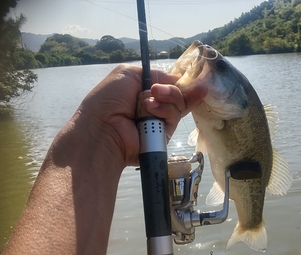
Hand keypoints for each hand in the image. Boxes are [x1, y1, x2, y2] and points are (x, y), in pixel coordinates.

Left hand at [77, 64, 206, 166]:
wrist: (104, 126)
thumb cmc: (110, 98)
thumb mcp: (129, 74)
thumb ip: (156, 73)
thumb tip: (177, 79)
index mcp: (147, 90)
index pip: (172, 83)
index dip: (183, 81)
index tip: (195, 78)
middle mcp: (156, 105)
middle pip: (180, 94)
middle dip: (172, 89)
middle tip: (155, 91)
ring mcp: (161, 120)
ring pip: (178, 105)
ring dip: (166, 99)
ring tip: (146, 104)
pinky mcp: (165, 134)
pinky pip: (174, 118)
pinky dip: (164, 111)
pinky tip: (150, 111)